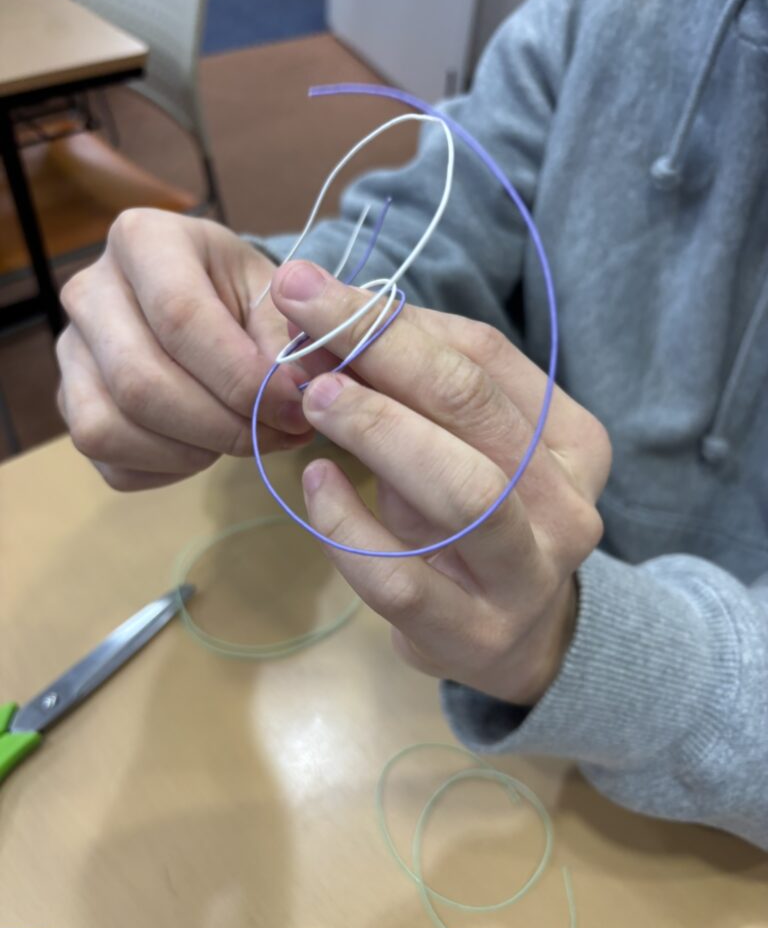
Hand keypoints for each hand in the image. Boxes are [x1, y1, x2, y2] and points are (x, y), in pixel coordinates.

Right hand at [56, 209, 313, 490]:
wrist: (213, 304)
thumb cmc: (246, 296)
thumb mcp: (281, 297)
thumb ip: (297, 338)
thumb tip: (300, 391)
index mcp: (143, 239)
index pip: (180, 317)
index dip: (241, 377)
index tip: (293, 408)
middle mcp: (89, 291)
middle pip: (139, 381)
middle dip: (221, 426)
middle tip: (278, 436)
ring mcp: (70, 352)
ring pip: (110, 428)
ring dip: (192, 451)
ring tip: (245, 439)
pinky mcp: (72, 405)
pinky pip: (110, 462)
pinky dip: (168, 470)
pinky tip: (207, 447)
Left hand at [270, 261, 611, 704]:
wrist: (512, 639)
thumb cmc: (476, 524)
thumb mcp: (456, 446)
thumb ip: (406, 387)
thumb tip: (318, 320)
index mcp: (573, 439)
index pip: (484, 356)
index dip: (392, 318)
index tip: (311, 287)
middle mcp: (568, 504)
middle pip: (474, 408)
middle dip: (380, 350)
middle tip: (298, 312)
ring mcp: (528, 576)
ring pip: (464, 492)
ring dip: (380, 431)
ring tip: (313, 394)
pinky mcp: (474, 635)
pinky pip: (404, 582)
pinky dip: (351, 530)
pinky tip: (315, 485)